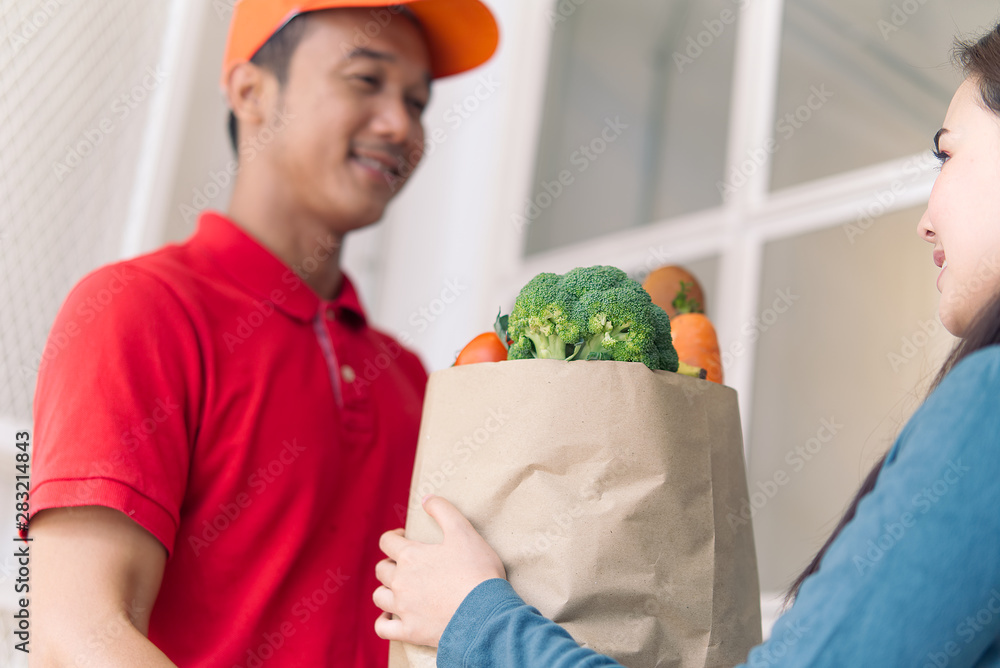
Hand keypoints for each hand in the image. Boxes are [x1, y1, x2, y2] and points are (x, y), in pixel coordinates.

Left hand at [373, 495, 505, 647]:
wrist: (485, 613)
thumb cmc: (477, 571)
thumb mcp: (464, 531)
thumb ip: (443, 510)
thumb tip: (426, 498)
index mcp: (410, 556)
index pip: (387, 541)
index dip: (394, 536)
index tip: (404, 537)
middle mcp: (401, 581)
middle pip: (382, 569)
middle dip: (391, 563)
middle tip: (406, 564)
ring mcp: (403, 608)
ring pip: (379, 596)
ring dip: (387, 590)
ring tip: (400, 589)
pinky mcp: (409, 631)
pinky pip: (383, 628)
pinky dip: (384, 622)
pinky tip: (391, 617)